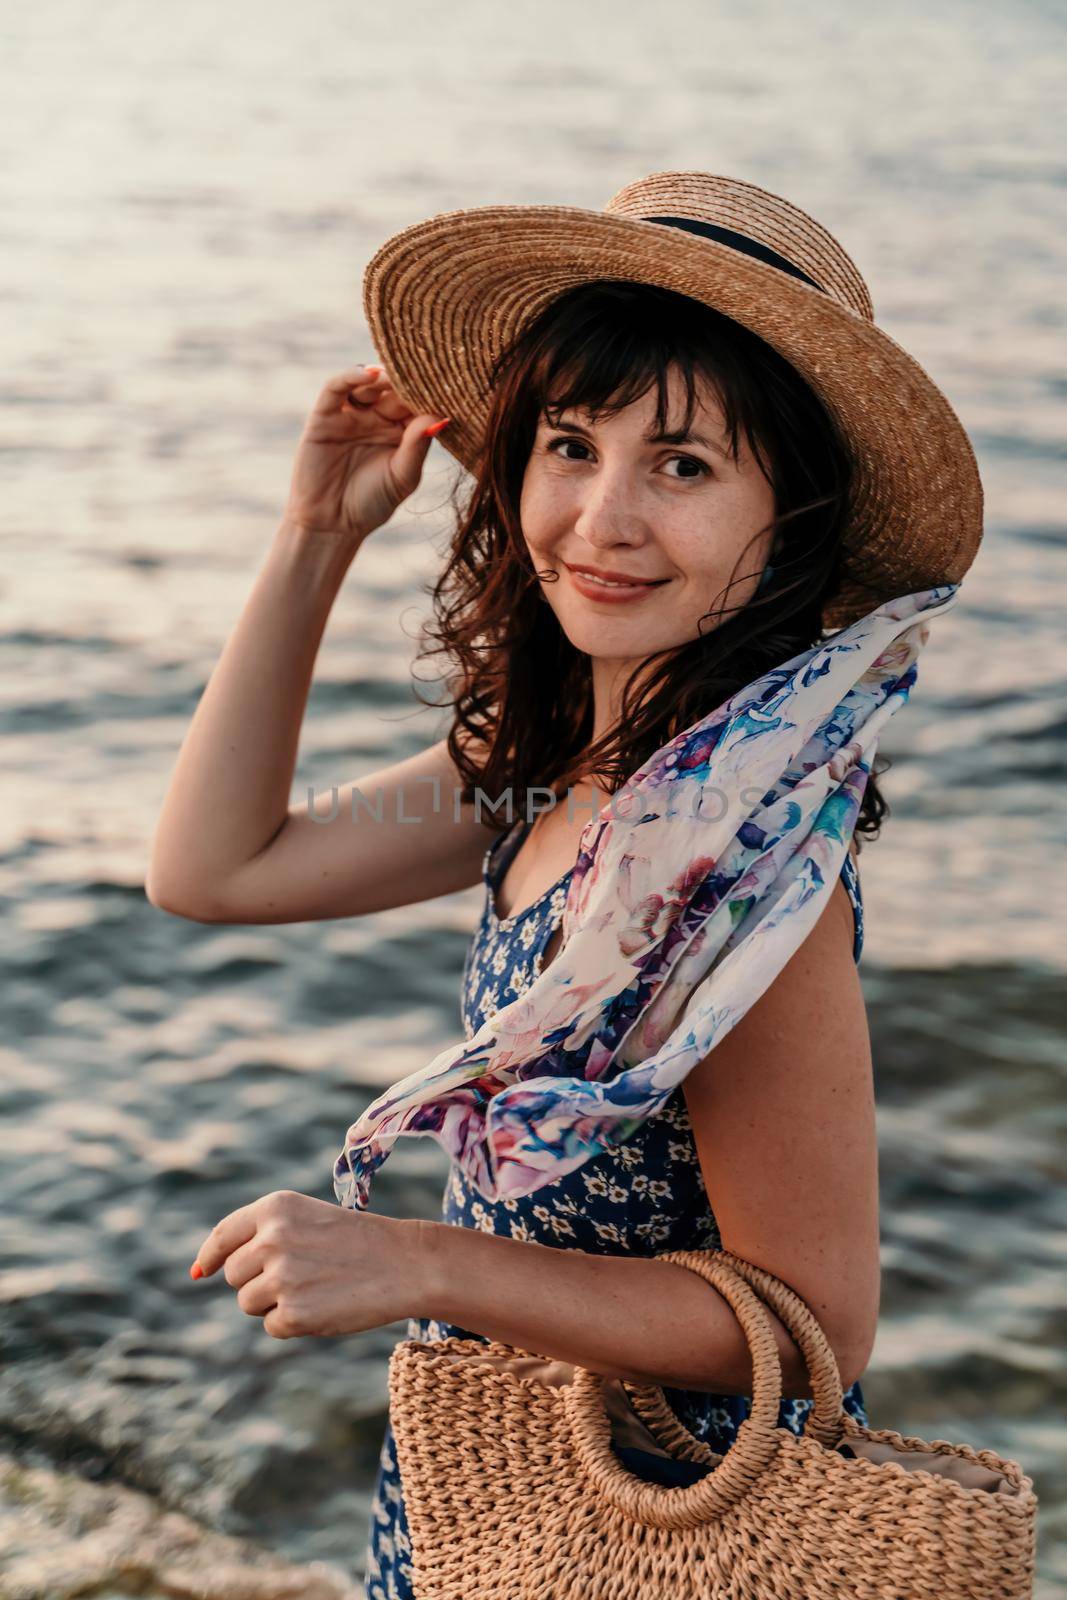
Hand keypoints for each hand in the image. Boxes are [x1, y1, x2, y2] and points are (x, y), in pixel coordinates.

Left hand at [190, 1189, 421, 1338]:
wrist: (405, 1263)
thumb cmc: (358, 1241)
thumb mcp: (308, 1219)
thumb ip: (261, 1235)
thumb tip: (199, 1271)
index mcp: (276, 1208)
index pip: (224, 1235)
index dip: (210, 1256)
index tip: (203, 1271)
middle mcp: (272, 1239)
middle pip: (235, 1275)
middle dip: (258, 1280)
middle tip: (301, 1275)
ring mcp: (281, 1278)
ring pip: (249, 1303)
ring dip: (274, 1303)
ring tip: (316, 1288)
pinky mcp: (293, 1314)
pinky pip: (272, 1326)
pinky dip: (293, 1324)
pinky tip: (324, 1306)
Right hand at [283, 363, 449, 545]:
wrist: (331, 523)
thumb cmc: (371, 504)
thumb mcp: (402, 477)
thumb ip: (417, 448)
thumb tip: (438, 417)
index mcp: (401, 433)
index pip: (417, 404)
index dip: (429, 394)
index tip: (445, 385)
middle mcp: (377, 419)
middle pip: (395, 389)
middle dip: (408, 381)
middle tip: (422, 373)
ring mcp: (351, 415)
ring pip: (368, 384)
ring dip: (383, 376)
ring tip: (397, 376)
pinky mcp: (325, 415)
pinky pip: (337, 387)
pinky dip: (352, 376)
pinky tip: (371, 375)